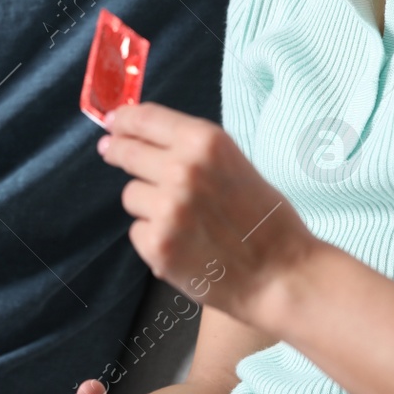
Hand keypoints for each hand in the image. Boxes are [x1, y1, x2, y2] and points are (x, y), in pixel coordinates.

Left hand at [97, 103, 316, 326]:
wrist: (282, 274)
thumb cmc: (265, 219)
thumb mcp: (234, 163)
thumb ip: (191, 149)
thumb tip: (137, 136)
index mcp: (205, 141)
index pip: (144, 118)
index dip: (122, 120)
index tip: (112, 122)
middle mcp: (182, 169)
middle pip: (126, 151)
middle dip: (117, 151)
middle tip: (111, 151)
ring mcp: (166, 209)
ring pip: (131, 195)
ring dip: (147, 203)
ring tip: (182, 219)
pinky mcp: (157, 245)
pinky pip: (138, 230)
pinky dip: (154, 237)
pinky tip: (184, 245)